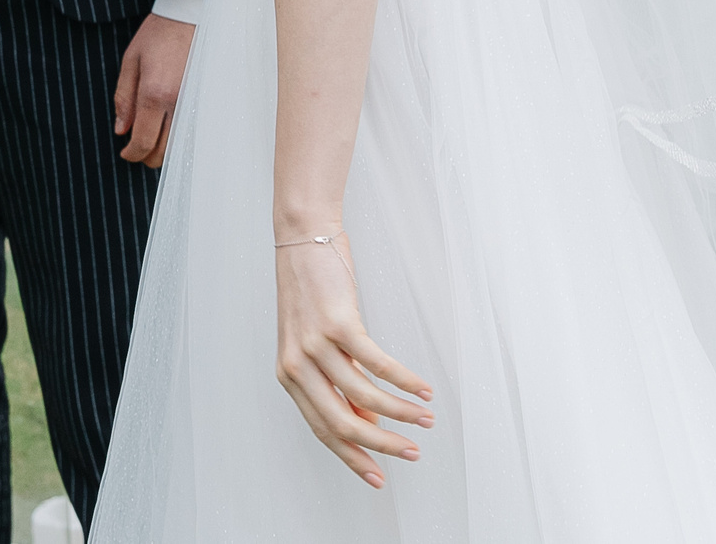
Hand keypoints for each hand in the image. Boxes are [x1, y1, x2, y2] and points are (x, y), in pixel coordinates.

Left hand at [112, 13, 193, 166]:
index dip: (131, 154)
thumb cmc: (158, 34)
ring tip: (153, 137)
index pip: (143, 141)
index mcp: (154, 93)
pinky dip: (180, 138)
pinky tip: (171, 129)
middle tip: (136, 147)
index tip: (125, 153)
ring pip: (180, 146)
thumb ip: (124, 98)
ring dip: (164, 149)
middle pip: (163, 152)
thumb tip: (121, 130)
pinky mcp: (208, 100)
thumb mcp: (131, 61)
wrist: (191, 14)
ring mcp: (197, 103)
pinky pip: (194, 131)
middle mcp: (178, 103)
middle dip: (146, 156)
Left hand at [273, 232, 432, 487]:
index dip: (352, 457)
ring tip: (426, 420)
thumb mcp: (317, 345)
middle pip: (342, 423)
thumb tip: (368, 422)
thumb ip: (337, 384)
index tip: (378, 477)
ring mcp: (315, 345)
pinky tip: (423, 390)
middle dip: (382, 445)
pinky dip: (405, 381)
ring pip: (364, 397)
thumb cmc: (314, 292)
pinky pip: (378, 364)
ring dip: (401, 413)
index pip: (322, 430)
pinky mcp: (338, 323)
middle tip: (412, 453)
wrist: (304, 238)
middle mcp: (297, 365)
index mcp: (289, 376)